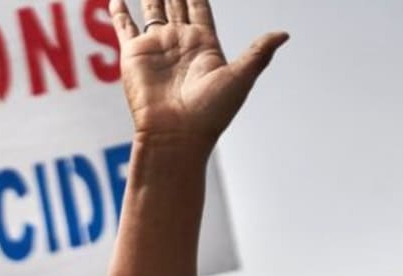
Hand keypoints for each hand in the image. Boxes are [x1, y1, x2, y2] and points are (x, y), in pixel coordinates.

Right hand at [110, 0, 288, 146]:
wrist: (176, 135)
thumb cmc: (209, 113)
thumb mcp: (240, 78)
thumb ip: (259, 52)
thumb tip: (284, 34)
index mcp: (204, 45)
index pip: (199, 7)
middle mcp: (179, 43)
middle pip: (176, 3)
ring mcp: (156, 47)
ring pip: (151, 9)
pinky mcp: (134, 54)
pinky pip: (124, 26)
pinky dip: (118, 12)